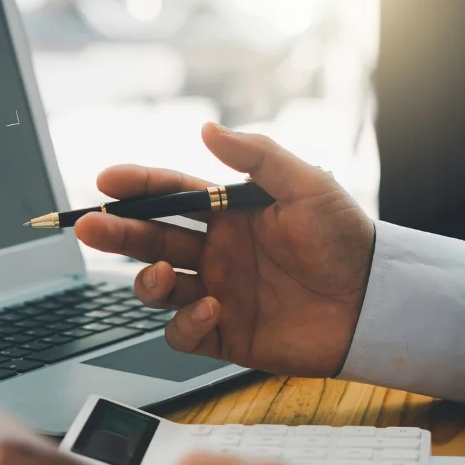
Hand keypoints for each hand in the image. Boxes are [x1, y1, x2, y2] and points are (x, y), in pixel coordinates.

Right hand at [76, 123, 374, 377]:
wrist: (375, 304)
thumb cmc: (346, 240)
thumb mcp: (308, 185)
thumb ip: (257, 156)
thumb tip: (208, 130)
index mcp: (229, 214)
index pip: (170, 195)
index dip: (136, 187)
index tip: (105, 182)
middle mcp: (216, 252)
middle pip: (150, 240)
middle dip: (116, 233)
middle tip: (89, 227)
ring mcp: (217, 293)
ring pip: (157, 286)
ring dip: (147, 280)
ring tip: (163, 275)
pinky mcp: (225, 334)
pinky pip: (183, 331)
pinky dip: (185, 322)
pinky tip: (210, 309)